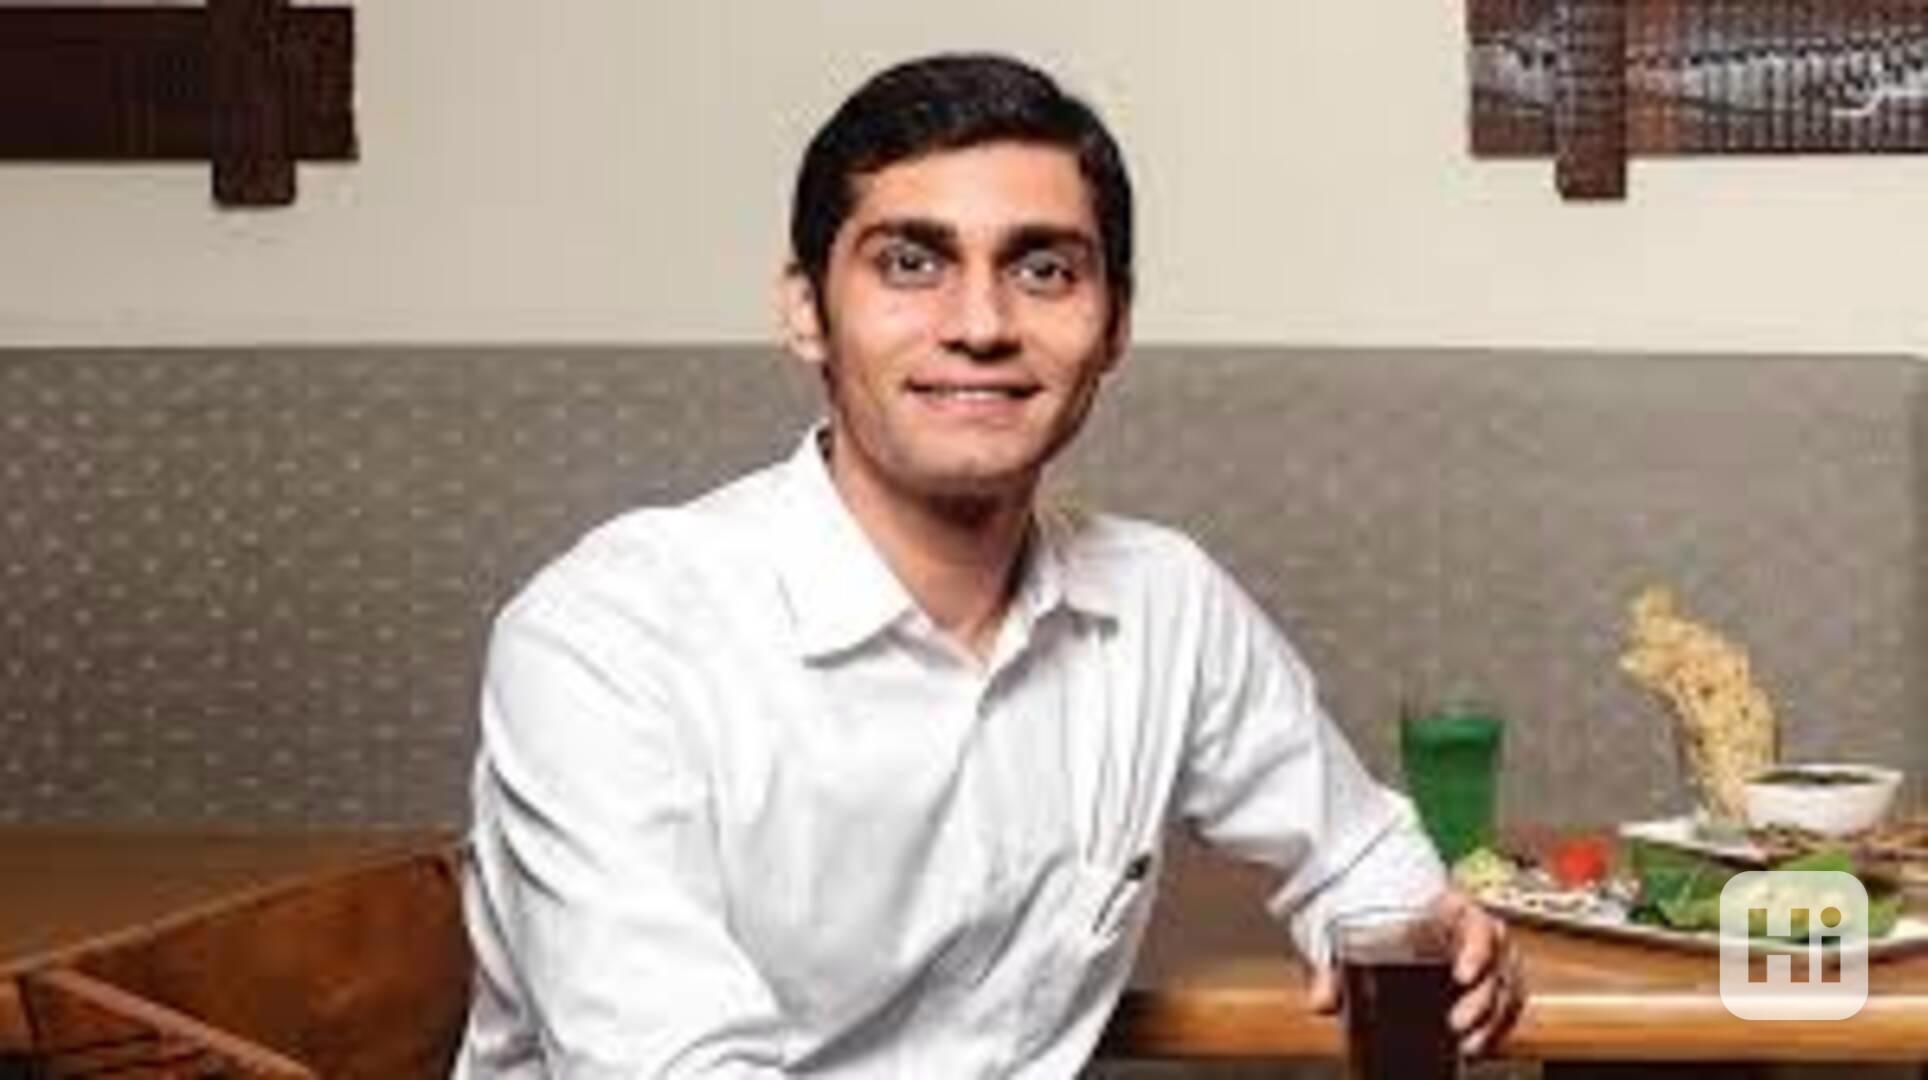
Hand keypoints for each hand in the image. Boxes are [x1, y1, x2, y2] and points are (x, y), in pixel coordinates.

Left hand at [1306, 889, 1524, 1056]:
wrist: (1379, 921)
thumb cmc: (1373, 922)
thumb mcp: (1353, 938)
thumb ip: (1335, 971)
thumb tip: (1321, 1001)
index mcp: (1449, 911)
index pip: (1478, 922)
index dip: (1478, 948)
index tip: (1462, 975)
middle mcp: (1472, 933)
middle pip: (1501, 961)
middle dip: (1485, 997)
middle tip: (1458, 1023)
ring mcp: (1482, 959)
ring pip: (1508, 986)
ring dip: (1495, 1018)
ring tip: (1470, 1043)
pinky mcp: (1482, 985)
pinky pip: (1504, 1004)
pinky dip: (1496, 1027)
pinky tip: (1476, 1047)